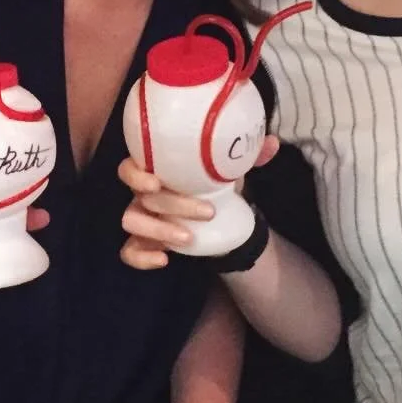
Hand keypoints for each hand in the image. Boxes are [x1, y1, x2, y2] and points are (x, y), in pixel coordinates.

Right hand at [118, 137, 277, 269]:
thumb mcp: (232, 168)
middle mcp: (142, 192)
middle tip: (208, 212)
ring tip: (189, 238)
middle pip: (142, 198)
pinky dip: (142, 258)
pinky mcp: (144, 242)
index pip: (129, 167)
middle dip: (174, 206)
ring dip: (159, 230)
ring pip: (132, 222)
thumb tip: (272, 143)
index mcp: (156, 168)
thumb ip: (248, 155)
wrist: (220, 212)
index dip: (136, 174)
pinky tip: (165, 259)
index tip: (157, 181)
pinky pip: (130, 252)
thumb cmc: (215, 182)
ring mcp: (141, 217)